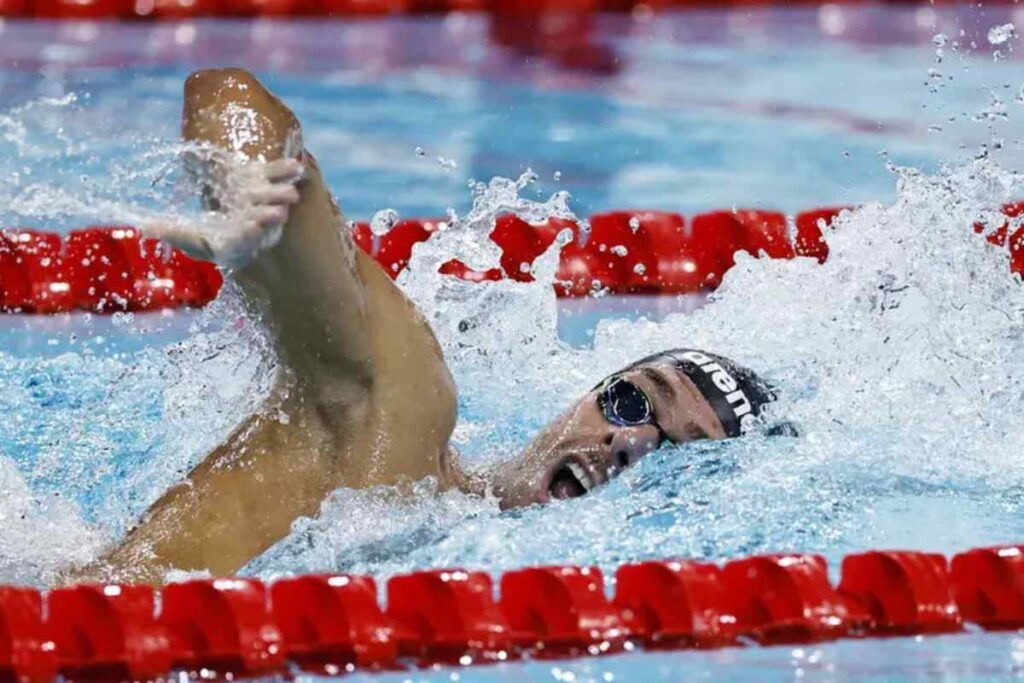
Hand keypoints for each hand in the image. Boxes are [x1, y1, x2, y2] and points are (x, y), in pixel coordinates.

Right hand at [145, 157, 304, 268]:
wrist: (223, 206)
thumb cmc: (209, 233)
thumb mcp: (191, 237)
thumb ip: (174, 232)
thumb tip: (146, 227)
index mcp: (235, 240)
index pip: (242, 240)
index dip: (247, 235)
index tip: (252, 228)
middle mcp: (250, 222)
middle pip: (261, 220)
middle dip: (269, 217)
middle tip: (279, 213)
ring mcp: (258, 202)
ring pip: (272, 200)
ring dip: (280, 195)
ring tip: (292, 193)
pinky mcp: (260, 181)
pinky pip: (274, 175)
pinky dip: (284, 171)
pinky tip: (296, 165)